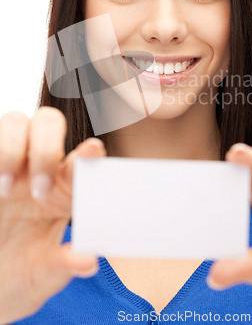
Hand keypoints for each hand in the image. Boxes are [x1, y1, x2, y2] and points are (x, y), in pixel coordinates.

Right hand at [0, 107, 106, 323]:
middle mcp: (36, 169)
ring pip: (16, 122)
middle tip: (39, 191)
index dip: (87, 152)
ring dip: (12, 148)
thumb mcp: (40, 277)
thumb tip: (89, 261)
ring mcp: (7, 166)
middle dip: (46, 148)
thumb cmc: (18, 277)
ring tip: (6, 189)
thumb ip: (62, 266)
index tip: (94, 149)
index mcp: (62, 191)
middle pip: (49, 124)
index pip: (79, 162)